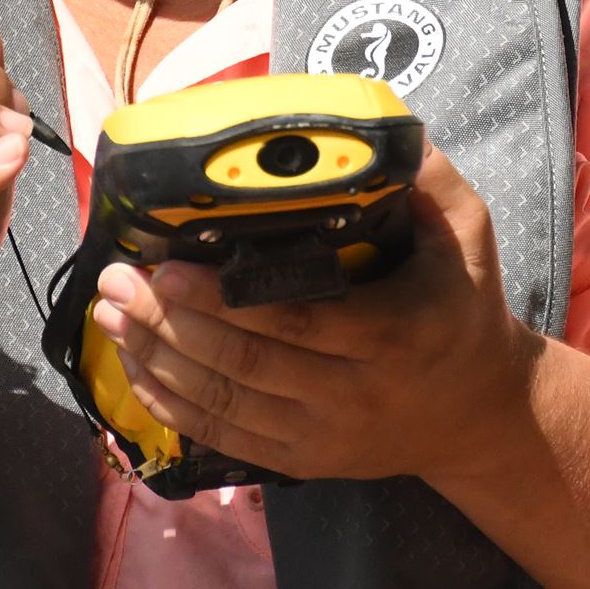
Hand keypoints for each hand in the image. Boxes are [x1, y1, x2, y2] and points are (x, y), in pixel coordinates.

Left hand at [90, 146, 540, 486]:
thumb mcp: (468, 234)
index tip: (165, 266)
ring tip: (108, 315)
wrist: (481, 413)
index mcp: (393, 333)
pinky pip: (224, 437)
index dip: (221, 300)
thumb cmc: (466, 307)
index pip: (294, 321)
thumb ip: (428, 179)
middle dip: (167, 323)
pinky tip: (135, 367)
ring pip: (224, 405)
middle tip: (117, 281)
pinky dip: (172, 405)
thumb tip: (378, 127)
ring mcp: (326, 436)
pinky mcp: (304, 462)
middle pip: (244, 365)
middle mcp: (356, 395)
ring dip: (156, 360)